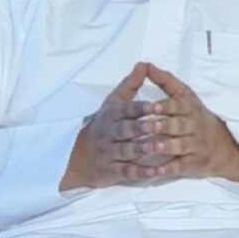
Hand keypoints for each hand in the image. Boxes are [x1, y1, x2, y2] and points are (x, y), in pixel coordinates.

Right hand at [61, 62, 165, 189]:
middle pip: (124, 130)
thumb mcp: (113, 103)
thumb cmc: (104, 125)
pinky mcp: (112, 170)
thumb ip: (130, 85)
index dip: (139, 107)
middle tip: (158, 125)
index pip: (125, 109)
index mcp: (111, 115)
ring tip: (156, 147)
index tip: (155, 105)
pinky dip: (140, 172)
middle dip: (141, 127)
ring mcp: (109, 152)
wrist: (80, 156)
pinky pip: (126, 171)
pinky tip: (155, 172)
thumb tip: (143, 64)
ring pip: (125, 150)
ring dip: (141, 149)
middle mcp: (109, 133)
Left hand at [138, 64, 238, 183]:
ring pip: (179, 145)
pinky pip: (181, 166)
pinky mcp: (194, 164)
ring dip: (164, 146)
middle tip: (146, 127)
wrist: (223, 147)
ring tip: (149, 147)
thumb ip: (164, 81)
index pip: (178, 105)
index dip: (164, 106)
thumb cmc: (194, 116)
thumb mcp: (184, 96)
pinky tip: (155, 170)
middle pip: (178, 125)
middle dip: (162, 126)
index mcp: (190, 107)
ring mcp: (196, 145)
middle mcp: (194, 126)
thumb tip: (144, 64)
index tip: (150, 106)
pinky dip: (168, 169)